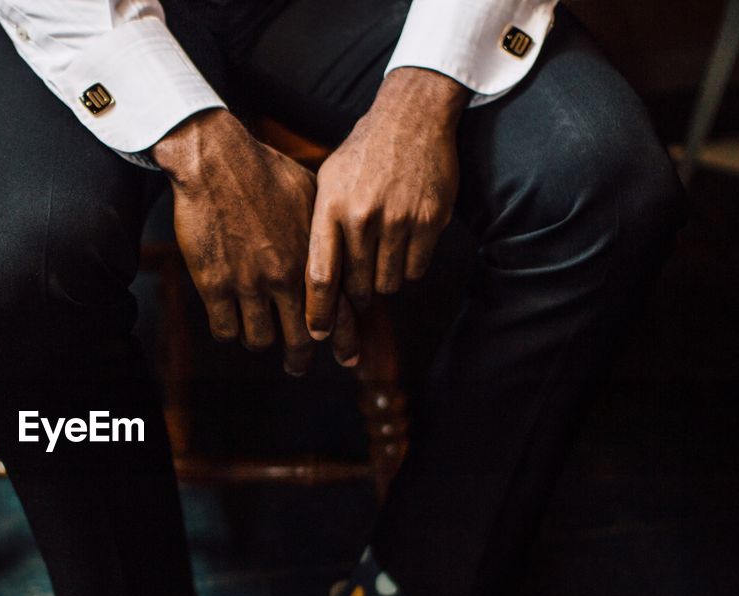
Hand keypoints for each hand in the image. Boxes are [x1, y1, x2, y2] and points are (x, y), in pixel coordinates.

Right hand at [151, 110, 358, 374]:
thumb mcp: (312, 195)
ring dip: (259, 340)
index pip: (339, 312)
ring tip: (256, 334)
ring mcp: (249, 284)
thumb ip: (325, 230)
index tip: (349, 360)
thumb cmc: (266, 170)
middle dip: (300, 358)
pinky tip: (228, 324)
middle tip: (297, 366)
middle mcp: (285, 277)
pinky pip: (225, 331)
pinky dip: (229, 332)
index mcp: (313, 258)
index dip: (345, 342)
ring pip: (260, 340)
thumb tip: (342, 246)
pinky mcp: (215, 285)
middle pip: (300, 340)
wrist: (217, 160)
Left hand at [306, 68, 467, 338]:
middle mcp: (362, 216)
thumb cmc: (363, 154)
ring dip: (384, 281)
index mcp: (330, 207)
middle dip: (356, 298)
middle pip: (357, 287)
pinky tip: (405, 244)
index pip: (320, 275)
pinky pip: (416, 269)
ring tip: (382, 258)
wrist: (411, 117)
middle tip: (357, 293)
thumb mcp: (327, 180)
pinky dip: (410, 267)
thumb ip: (319, 226)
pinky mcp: (429, 220)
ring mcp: (398, 219)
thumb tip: (309, 282)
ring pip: (389, 283)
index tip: (317, 336)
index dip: (318, 313)